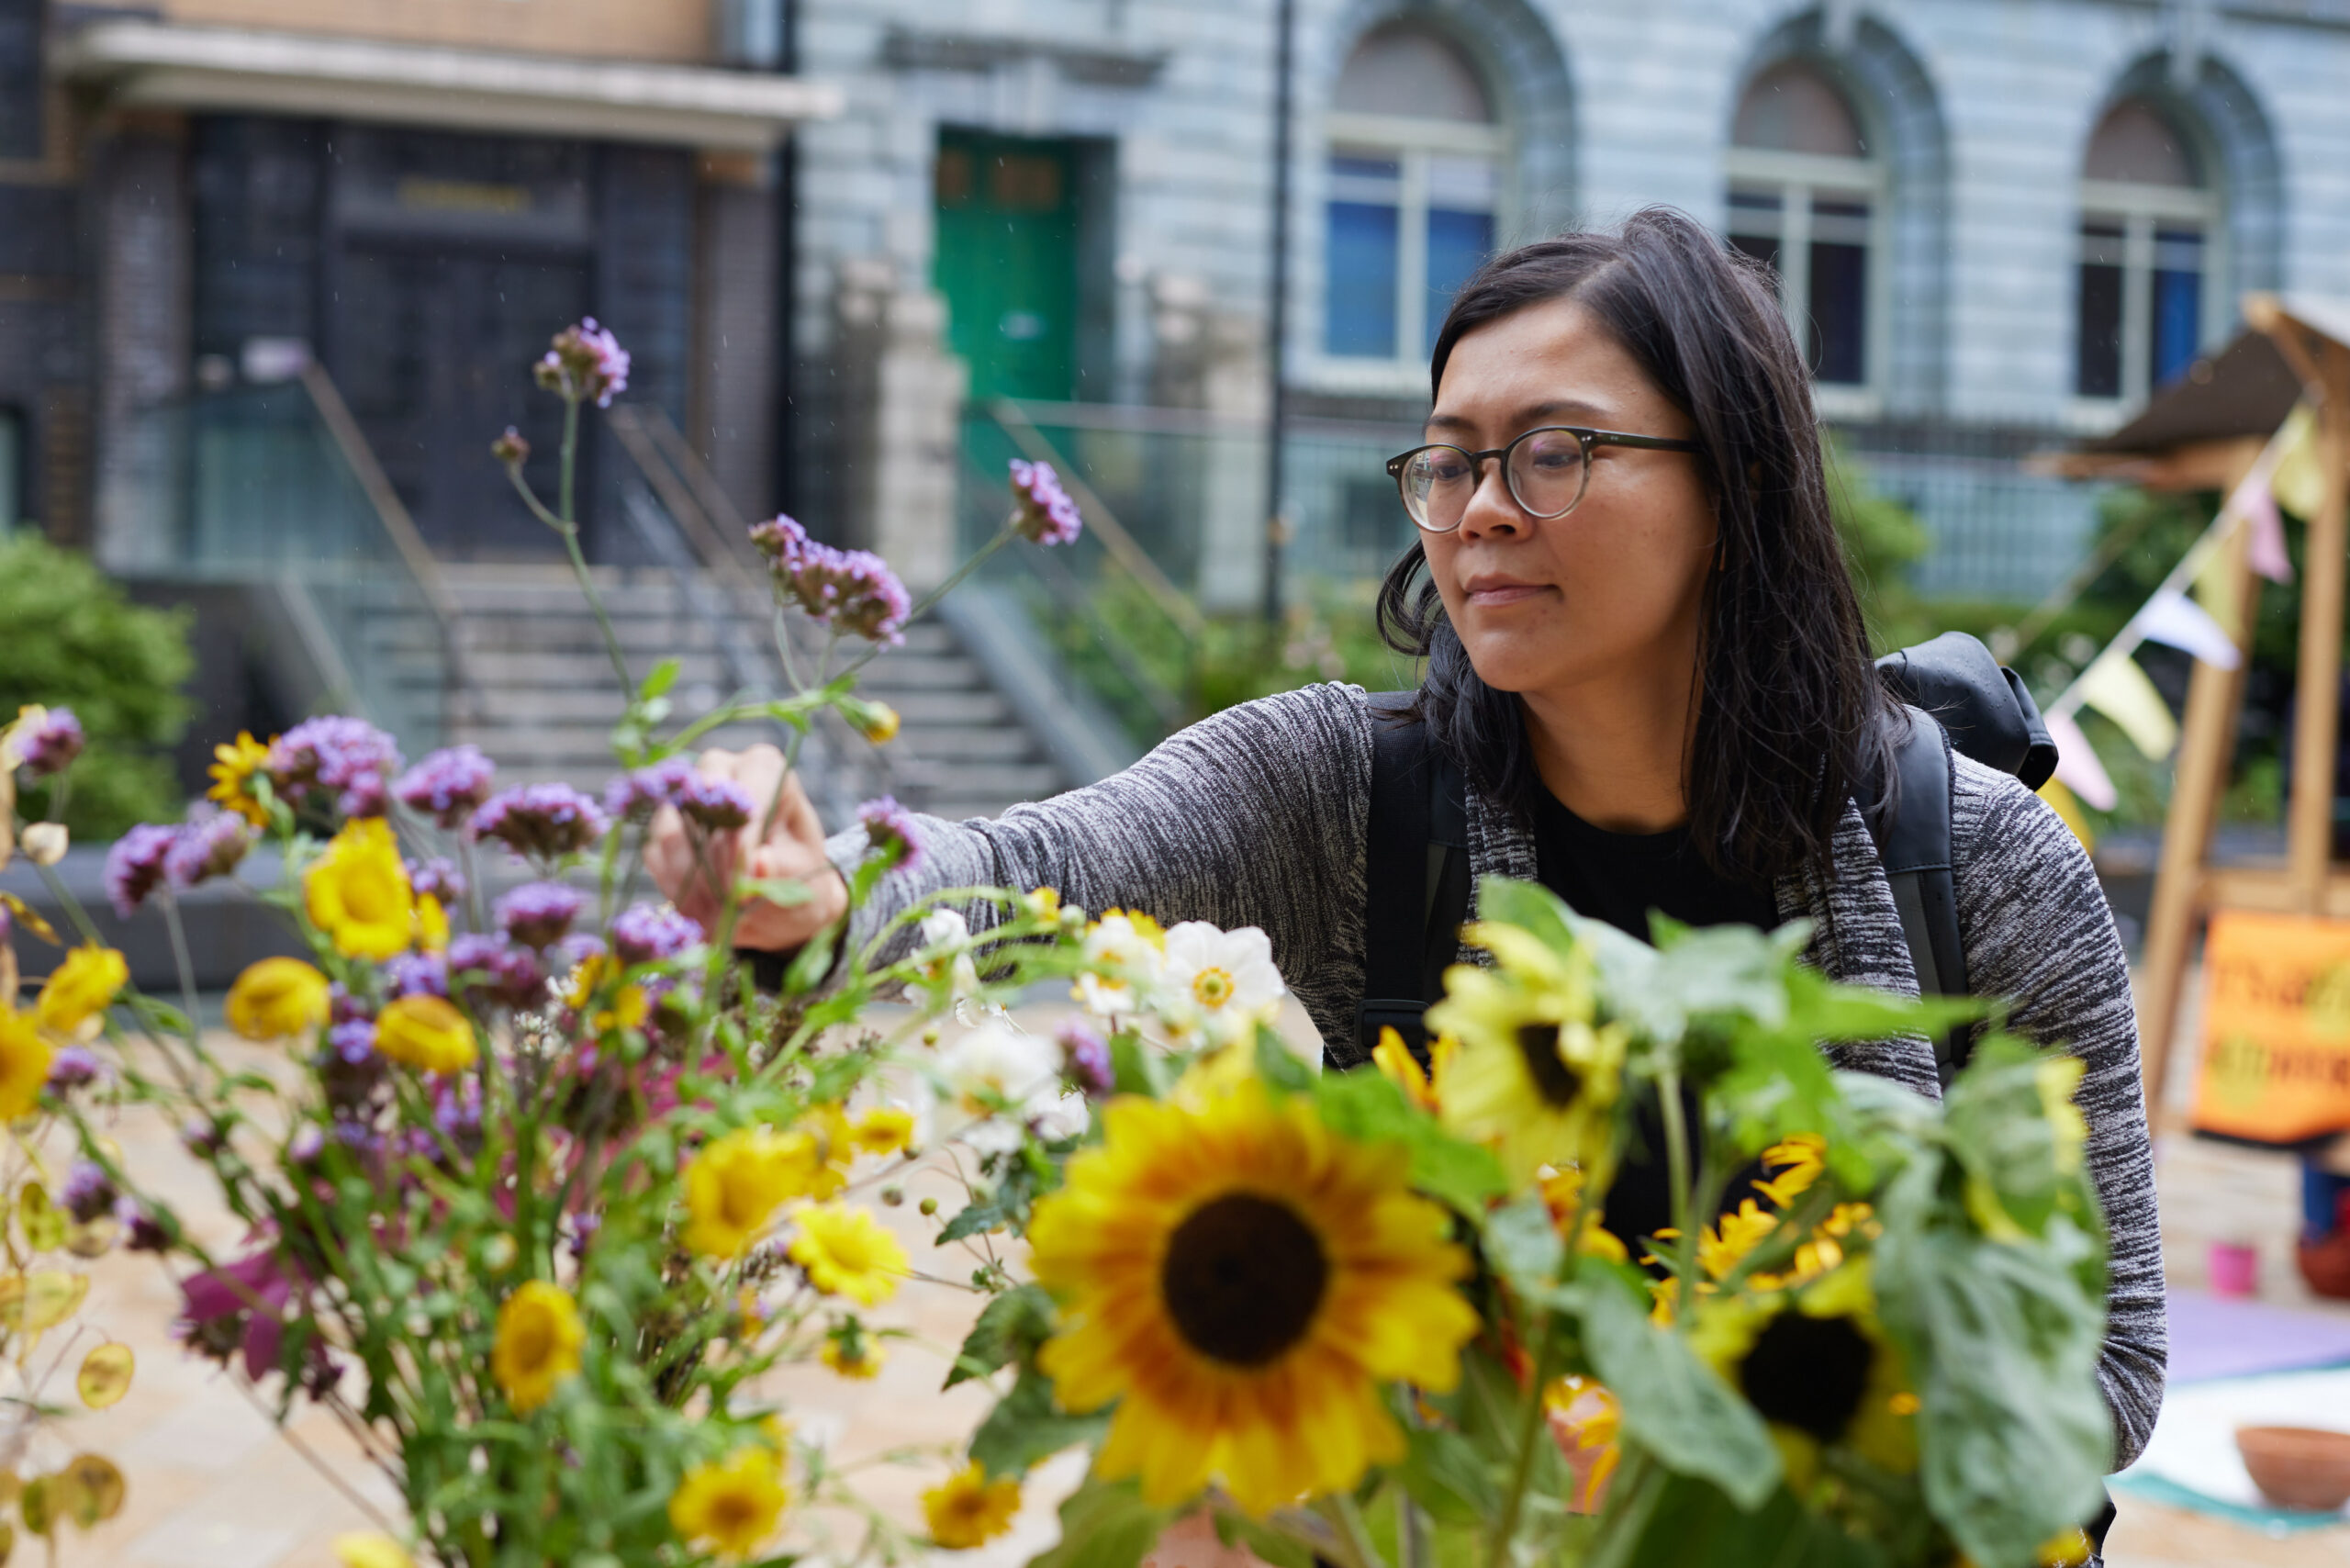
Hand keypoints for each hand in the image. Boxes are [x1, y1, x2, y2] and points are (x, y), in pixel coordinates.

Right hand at [643, 745, 848, 951]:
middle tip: (731, 904)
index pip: (741, 791)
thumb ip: (781, 870)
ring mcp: (685, 798)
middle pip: (695, 805)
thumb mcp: (801, 875)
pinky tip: (705, 911)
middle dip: (711, 862)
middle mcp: (719, 771)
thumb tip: (760, 862)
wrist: (777, 898)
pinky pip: (656, 858)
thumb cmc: (796, 874)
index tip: (744, 884)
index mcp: (763, 769)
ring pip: (670, 834)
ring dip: (693, 883)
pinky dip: (679, 890)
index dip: (740, 840)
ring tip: (722, 915)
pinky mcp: (664, 830)